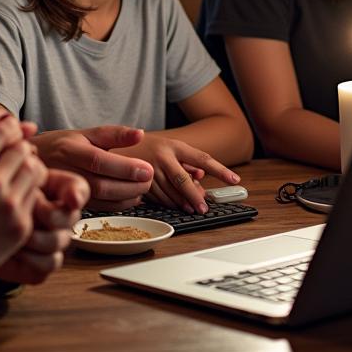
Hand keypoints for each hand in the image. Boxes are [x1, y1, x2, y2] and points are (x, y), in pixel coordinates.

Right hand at [0, 117, 45, 300]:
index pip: (3, 131)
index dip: (6, 127)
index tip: (3, 132)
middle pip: (23, 149)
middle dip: (16, 147)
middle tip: (7, 155)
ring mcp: (10, 208)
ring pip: (36, 171)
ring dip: (27, 168)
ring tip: (14, 175)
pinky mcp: (20, 228)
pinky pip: (35, 199)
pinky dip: (27, 194)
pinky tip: (13, 199)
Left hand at [0, 170, 89, 283]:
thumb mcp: (5, 176)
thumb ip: (20, 167)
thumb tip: (32, 152)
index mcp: (56, 190)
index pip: (78, 189)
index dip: (77, 194)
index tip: (71, 199)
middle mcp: (60, 217)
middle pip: (71, 218)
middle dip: (49, 214)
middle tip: (26, 210)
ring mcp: (52, 241)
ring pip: (59, 241)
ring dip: (34, 236)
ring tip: (11, 230)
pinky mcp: (42, 264)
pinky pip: (49, 264)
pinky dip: (31, 258)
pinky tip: (12, 249)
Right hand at [33, 126, 152, 210]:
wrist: (32, 162)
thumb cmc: (62, 146)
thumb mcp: (84, 133)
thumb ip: (113, 134)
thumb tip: (139, 134)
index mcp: (69, 150)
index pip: (99, 161)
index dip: (125, 167)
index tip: (148, 168)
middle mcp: (65, 172)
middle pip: (102, 184)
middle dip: (131, 185)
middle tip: (149, 179)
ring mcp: (66, 191)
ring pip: (101, 200)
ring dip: (128, 196)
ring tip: (143, 186)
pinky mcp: (70, 205)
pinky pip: (99, 208)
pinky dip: (119, 205)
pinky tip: (131, 196)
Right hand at [114, 137, 240, 213]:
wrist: (116, 142)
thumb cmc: (149, 146)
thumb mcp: (169, 148)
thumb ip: (187, 162)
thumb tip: (201, 176)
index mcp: (174, 146)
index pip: (202, 158)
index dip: (220, 170)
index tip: (235, 179)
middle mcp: (162, 156)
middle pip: (183, 180)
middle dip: (195, 196)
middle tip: (204, 207)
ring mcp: (148, 169)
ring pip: (169, 191)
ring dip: (182, 203)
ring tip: (191, 209)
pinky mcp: (138, 180)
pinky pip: (156, 197)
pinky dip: (167, 203)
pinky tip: (175, 206)